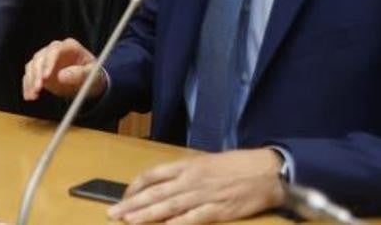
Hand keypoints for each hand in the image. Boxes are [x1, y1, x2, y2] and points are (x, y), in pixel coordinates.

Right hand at [22, 37, 104, 100]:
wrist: (88, 82)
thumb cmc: (92, 75)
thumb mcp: (92, 75)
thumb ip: (79, 74)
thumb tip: (62, 76)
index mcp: (69, 46)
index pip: (54, 50)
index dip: (48, 62)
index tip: (46, 77)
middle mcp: (54, 50)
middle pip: (40, 58)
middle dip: (37, 74)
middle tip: (38, 89)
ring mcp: (45, 59)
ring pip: (32, 66)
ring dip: (30, 81)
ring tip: (33, 95)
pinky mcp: (39, 70)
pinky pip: (29, 76)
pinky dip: (27, 86)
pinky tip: (29, 96)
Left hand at [107, 149, 285, 223]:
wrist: (266, 171)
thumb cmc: (238, 165)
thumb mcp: (207, 162)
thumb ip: (186, 173)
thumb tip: (167, 184)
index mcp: (188, 165)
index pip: (153, 174)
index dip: (136, 186)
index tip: (124, 196)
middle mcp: (191, 179)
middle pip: (156, 192)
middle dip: (132, 204)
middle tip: (113, 213)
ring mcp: (204, 195)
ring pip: (170, 206)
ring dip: (147, 215)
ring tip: (129, 221)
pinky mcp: (219, 210)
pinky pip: (195, 217)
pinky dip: (179, 223)